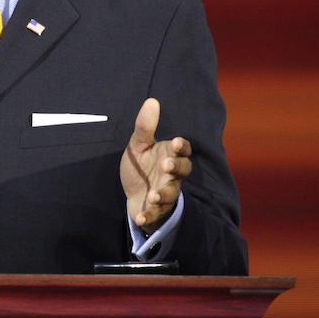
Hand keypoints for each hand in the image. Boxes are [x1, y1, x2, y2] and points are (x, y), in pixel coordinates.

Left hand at [119, 98, 192, 233]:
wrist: (134, 195)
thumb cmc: (141, 167)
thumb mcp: (138, 146)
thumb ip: (145, 127)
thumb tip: (152, 100)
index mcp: (169, 156)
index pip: (183, 150)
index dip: (182, 147)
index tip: (177, 143)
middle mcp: (172, 175)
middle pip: (183, 171)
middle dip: (176, 167)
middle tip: (166, 164)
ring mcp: (166, 193)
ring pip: (171, 194)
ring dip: (163, 194)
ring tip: (154, 195)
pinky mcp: (156, 210)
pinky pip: (155, 214)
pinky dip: (148, 216)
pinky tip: (140, 217)